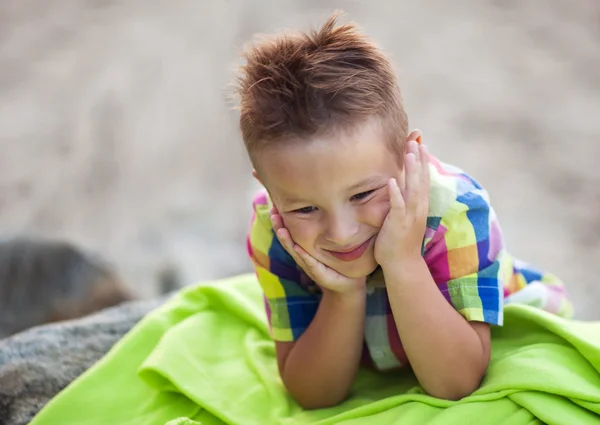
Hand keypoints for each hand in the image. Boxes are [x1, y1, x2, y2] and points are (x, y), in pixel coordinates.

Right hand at [270, 206, 365, 293]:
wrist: (348, 283)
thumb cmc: (337, 261)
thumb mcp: (329, 243)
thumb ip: (324, 228)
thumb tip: (324, 204)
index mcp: (303, 248)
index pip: (289, 232)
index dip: (281, 221)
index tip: (273, 208)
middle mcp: (303, 257)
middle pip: (288, 241)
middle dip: (279, 228)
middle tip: (272, 215)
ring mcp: (310, 266)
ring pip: (295, 252)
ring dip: (287, 241)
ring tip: (281, 229)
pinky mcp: (320, 274)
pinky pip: (310, 263)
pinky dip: (303, 256)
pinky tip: (297, 248)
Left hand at [374, 141, 429, 268]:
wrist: (402, 265)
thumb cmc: (400, 241)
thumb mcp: (404, 218)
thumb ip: (404, 202)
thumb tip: (399, 188)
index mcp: (420, 206)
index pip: (423, 179)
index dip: (423, 161)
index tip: (420, 144)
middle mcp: (418, 208)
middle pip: (421, 179)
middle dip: (419, 159)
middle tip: (416, 140)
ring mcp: (410, 216)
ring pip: (412, 189)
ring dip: (411, 170)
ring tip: (409, 152)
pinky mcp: (399, 224)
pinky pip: (398, 206)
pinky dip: (395, 193)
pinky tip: (391, 180)